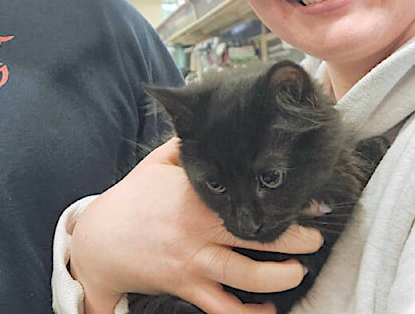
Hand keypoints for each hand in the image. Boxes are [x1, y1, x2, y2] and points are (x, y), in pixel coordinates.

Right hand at [68, 138, 322, 313]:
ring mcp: (194, 261)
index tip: (310, 199)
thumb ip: (188, 144)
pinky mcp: (186, 287)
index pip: (246, 193)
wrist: (99, 242)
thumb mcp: (157, 163)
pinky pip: (224, 308)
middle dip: (296, 238)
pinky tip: (267, 308)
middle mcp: (199, 229)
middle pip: (259, 235)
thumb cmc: (132, 198)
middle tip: (316, 237)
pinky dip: (249, 313)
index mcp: (196, 194)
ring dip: (282, 276)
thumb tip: (213, 120)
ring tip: (298, 270)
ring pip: (248, 275)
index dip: (281, 198)